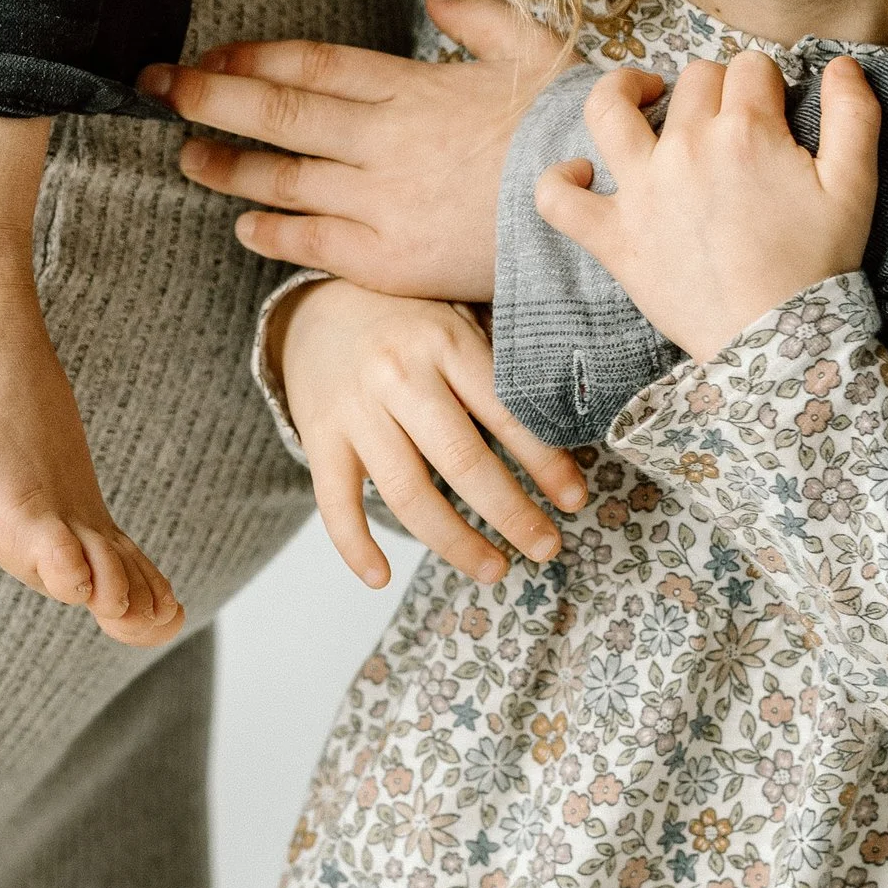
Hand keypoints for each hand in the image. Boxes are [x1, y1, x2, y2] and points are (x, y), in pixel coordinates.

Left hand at [143, 0, 573, 296]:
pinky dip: (270, 233)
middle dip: (205, 97)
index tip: (207, 55)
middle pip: (276, 113)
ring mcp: (382, 201)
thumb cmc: (572, 132)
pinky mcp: (390, 258)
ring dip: (225, 166)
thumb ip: (482, 21)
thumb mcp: (537, 53)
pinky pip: (313, 242)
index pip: (310, 65)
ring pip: (281, 179)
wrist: (605, 212)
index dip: (248, 59)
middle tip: (153, 88)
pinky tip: (242, 227)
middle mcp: (385, 140)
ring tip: (186, 154)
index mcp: (414, 86)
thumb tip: (438, 0)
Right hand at [270, 277, 586, 589]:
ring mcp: (354, 410)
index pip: (504, 412)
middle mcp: (397, 375)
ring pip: (407, 493)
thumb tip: (571, 424)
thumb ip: (496, 367)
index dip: (544, 463)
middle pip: (460, 460)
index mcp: (443, 342)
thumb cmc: (405, 324)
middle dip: (511, 513)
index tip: (573, 500)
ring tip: (494, 569)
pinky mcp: (318, 437)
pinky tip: (381, 577)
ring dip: (454, 542)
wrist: (314, 310)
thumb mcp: (456, 321)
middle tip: (546, 548)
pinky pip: (334, 503)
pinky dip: (354, 546)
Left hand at [532, 54, 881, 361]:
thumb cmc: (818, 266)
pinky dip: (559, 181)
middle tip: (732, 123)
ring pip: (609, 109)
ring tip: (644, 96)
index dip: (765, 82)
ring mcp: (641, 190)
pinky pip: (558, 200)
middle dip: (717, 88)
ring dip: (623, 90)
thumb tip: (842, 65)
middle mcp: (686, 148)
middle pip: (694, 80)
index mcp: (746, 130)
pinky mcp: (613, 237)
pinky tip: (583, 174)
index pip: (749, 67)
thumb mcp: (856, 187)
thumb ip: (855, 116)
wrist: (779, 340)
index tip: (774, 109)